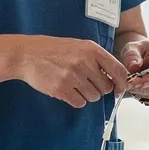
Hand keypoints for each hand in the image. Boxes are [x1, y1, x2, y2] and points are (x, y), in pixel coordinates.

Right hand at [14, 36, 128, 108]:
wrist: (27, 54)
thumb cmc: (54, 50)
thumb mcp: (79, 46)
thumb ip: (97, 59)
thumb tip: (115, 79)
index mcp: (92, 50)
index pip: (118, 70)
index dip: (121, 83)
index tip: (119, 89)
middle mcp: (85, 62)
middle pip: (105, 88)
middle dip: (98, 89)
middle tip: (86, 83)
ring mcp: (73, 76)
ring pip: (93, 97)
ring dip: (86, 95)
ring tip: (73, 84)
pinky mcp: (62, 89)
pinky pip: (79, 103)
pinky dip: (75, 100)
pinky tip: (66, 90)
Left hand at [120, 38, 148, 104]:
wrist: (138, 58)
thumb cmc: (140, 49)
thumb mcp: (133, 47)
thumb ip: (132, 55)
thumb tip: (134, 66)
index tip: (142, 79)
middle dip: (147, 85)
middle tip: (130, 83)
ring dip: (142, 90)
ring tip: (129, 84)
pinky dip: (141, 94)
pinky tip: (133, 87)